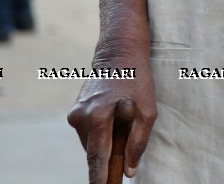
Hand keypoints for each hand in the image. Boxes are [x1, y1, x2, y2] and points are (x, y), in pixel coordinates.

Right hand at [68, 56, 155, 182]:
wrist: (119, 52)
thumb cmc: (137, 79)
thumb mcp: (148, 111)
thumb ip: (138, 142)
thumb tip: (130, 169)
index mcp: (97, 116)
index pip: (96, 157)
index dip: (99, 178)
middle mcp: (81, 116)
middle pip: (94, 151)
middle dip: (107, 160)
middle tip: (121, 163)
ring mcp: (76, 112)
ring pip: (91, 142)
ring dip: (105, 144)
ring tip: (123, 123)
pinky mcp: (76, 109)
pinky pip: (89, 131)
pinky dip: (101, 133)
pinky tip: (114, 118)